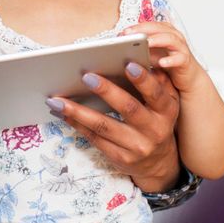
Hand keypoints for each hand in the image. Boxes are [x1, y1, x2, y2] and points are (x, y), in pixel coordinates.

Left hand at [48, 61, 182, 192]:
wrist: (158, 163)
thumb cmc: (157, 123)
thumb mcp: (166, 104)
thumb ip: (158, 83)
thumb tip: (142, 59)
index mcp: (166, 112)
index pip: (156, 94)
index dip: (143, 80)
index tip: (128, 64)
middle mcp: (154, 130)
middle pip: (128, 109)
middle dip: (107, 91)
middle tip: (86, 76)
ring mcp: (136, 146)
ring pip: (104, 126)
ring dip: (78, 111)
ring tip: (57, 100)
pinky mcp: (120, 157)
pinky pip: (95, 139)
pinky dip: (76, 124)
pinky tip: (63, 114)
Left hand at [127, 21, 202, 93]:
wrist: (187, 79)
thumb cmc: (168, 65)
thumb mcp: (150, 57)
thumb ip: (139, 51)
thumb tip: (121, 51)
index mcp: (163, 32)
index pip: (148, 25)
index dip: (135, 27)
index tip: (122, 33)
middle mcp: (173, 36)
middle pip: (158, 28)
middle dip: (143, 30)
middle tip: (129, 35)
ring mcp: (180, 47)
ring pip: (170, 39)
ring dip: (157, 40)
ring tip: (145, 44)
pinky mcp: (185, 60)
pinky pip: (179, 58)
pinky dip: (171, 60)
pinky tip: (161, 63)